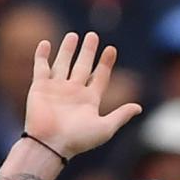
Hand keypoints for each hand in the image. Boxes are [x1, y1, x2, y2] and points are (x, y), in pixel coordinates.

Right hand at [25, 32, 141, 157]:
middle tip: (93, 36)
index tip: (112, 49)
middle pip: (83, 66)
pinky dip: (42, 55)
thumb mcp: (106, 127)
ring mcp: (57, 88)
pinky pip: (41, 67)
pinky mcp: (40, 87)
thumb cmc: (79, 139)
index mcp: (90, 100)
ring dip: (68, 50)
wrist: (51, 143)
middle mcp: (74, 91)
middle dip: (88, 51)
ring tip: (74, 35)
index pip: (100, 77)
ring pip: (63, 63)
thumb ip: (121, 115)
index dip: (106, 63)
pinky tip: (46, 43)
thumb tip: (139, 107)